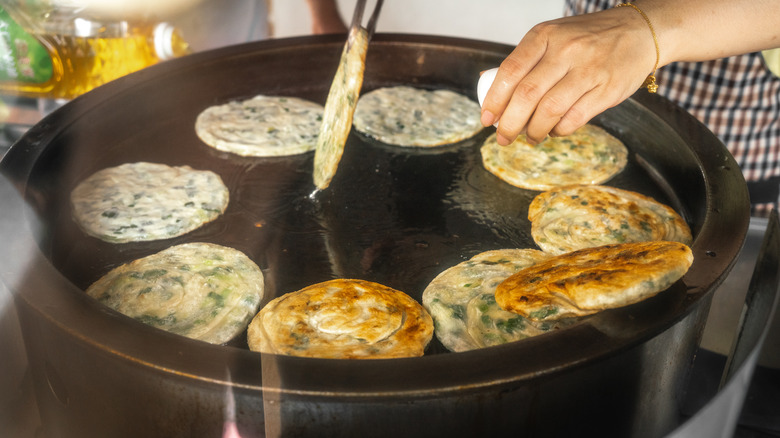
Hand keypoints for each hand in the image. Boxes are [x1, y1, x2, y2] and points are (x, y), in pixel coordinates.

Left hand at [480, 7, 657, 144]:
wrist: (639, 32)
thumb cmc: (587, 39)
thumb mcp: (552, 37)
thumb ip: (523, 61)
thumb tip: (487, 84)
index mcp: (545, 35)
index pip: (510, 71)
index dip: (494, 100)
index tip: (486, 119)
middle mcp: (565, 50)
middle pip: (526, 95)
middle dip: (509, 123)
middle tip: (503, 137)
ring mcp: (588, 70)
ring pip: (549, 111)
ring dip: (534, 131)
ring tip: (530, 137)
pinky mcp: (607, 90)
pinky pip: (574, 119)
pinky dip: (558, 131)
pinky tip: (553, 130)